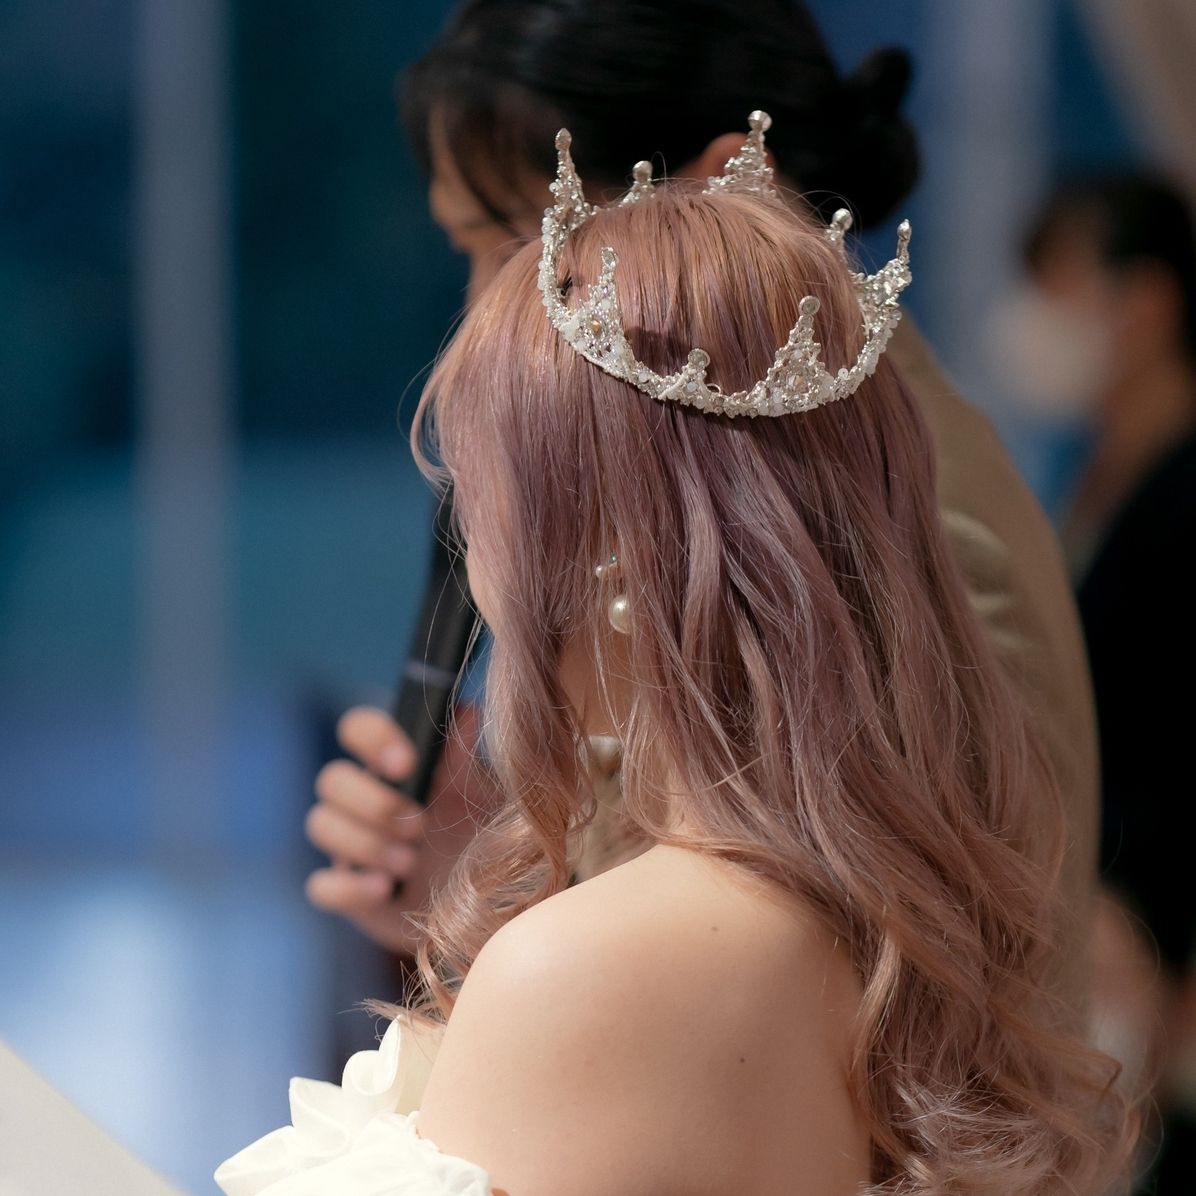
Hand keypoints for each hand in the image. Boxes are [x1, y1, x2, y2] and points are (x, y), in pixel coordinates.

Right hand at [304, 703, 496, 955]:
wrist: (486, 900)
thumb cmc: (479, 831)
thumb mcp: (478, 794)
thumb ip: (465, 757)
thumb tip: (465, 710)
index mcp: (391, 763)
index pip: (357, 727)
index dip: (373, 738)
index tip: (408, 764)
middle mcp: (362, 797)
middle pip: (331, 779)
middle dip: (373, 802)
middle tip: (419, 827)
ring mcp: (349, 843)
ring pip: (320, 825)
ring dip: (365, 844)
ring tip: (411, 862)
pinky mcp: (347, 890)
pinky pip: (320, 886)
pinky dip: (349, 888)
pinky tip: (385, 890)